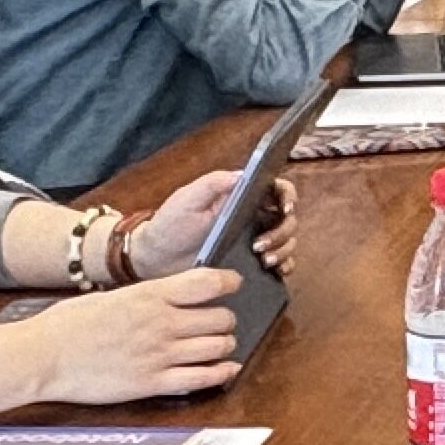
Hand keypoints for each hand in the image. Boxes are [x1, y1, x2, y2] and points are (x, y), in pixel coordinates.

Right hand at [11, 267, 244, 406]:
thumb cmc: (67, 325)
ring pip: (218, 347)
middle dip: (226, 319)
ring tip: (221, 344)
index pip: (208, 282)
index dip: (229, 282)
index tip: (234, 284)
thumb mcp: (111, 296)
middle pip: (221, 317)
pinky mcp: (152, 383)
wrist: (42, 356)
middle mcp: (161, 323)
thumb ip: (146, 296)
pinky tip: (226, 369)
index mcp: (150, 295)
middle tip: (221, 321)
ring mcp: (159, 355)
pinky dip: (221, 373)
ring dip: (225, 345)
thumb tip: (171, 295)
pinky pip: (202, 378)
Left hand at [126, 172, 295, 278]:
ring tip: (264, 259)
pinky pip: (279, 263)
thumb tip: (243, 174)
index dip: (288, 196)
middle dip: (282, 231)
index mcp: (241, 196)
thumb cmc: (171, 224)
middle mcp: (253, 216)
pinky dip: (283, 266)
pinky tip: (273, 270)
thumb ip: (213, 183)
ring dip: (283, 249)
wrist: (157, 258)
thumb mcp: (187, 198)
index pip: (276, 189)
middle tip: (261, 245)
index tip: (285, 208)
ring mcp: (254, 240)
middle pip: (287, 218)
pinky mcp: (251, 262)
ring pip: (287, 241)